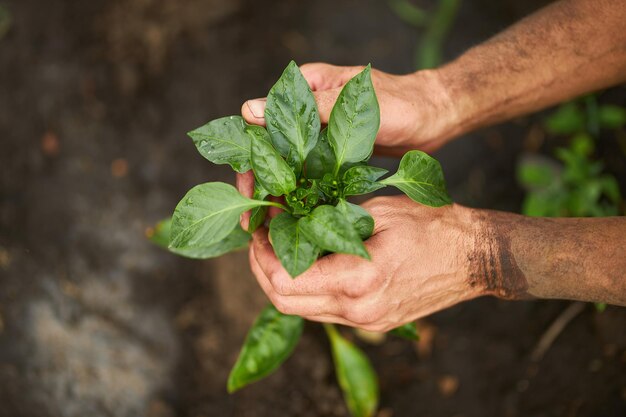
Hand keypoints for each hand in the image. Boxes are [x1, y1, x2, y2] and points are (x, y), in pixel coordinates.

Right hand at [237, 62, 457, 228]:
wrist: (435, 116)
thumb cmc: (400, 102)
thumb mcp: (351, 104)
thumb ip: (307, 108)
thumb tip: (249, 110)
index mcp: (305, 91)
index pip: (262, 124)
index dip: (250, 158)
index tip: (247, 188)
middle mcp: (307, 112)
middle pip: (271, 150)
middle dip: (261, 184)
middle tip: (252, 220)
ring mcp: (320, 134)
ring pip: (288, 166)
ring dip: (278, 194)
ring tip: (269, 226)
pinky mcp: (333, 153)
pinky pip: (309, 176)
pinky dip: (300, 194)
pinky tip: (293, 217)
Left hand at [247, 196, 481, 330]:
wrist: (474, 258)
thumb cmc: (433, 227)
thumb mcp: (379, 211)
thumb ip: (331, 220)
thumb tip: (291, 217)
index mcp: (358, 279)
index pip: (285, 281)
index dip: (261, 255)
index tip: (258, 229)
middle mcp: (358, 310)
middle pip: (285, 303)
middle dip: (262, 270)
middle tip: (259, 240)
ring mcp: (366, 322)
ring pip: (301, 311)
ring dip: (282, 282)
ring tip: (278, 248)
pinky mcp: (374, 323)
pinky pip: (324, 312)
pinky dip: (306, 290)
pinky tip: (307, 263)